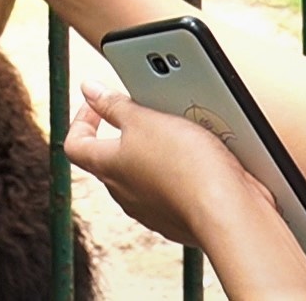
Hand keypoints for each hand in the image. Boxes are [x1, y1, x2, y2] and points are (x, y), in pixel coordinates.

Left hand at [63, 81, 274, 248]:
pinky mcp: (181, 216)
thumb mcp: (145, 120)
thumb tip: (88, 90)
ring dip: (160, 149)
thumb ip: (114, 104)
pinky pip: (174, 187)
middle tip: (148, 109)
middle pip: (112, 156)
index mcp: (107, 167)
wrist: (229, 212)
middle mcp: (125, 193)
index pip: (76, 145)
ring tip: (183, 128)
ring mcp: (152, 209)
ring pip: (146, 171)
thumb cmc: (185, 166)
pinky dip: (184, 169)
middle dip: (128, 129)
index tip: (99, 102)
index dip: (83, 119)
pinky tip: (204, 155)